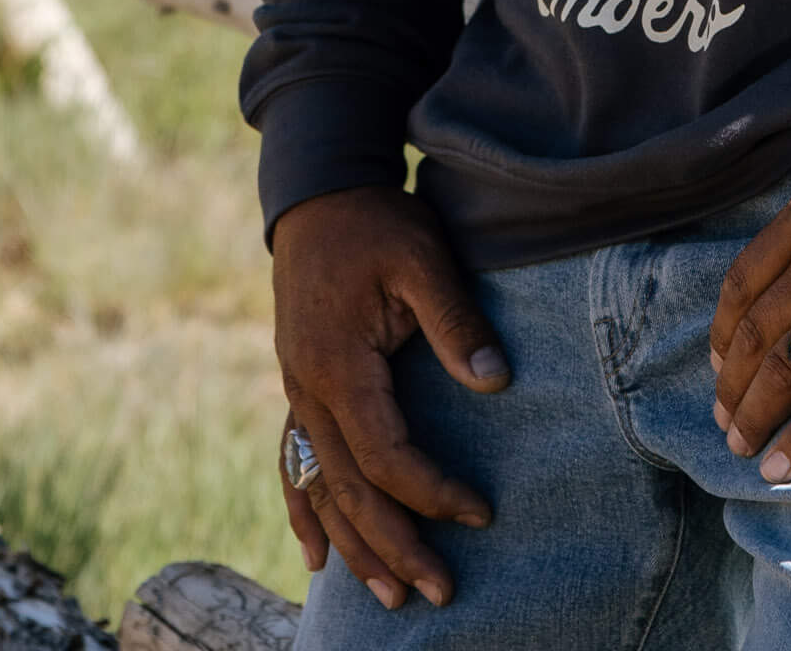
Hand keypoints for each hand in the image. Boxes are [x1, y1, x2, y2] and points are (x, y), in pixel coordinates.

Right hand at [272, 186, 509, 608]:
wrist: (321, 194)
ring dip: (354, 545)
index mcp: (340, 367)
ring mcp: (297, 393)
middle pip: (349, 491)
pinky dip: (306, 514)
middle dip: (394, 546)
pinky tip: (319, 556)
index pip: (387, 455)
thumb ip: (456, 323)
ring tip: (389, 596)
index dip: (432, 492)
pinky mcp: (298, 386)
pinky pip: (295, 466)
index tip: (480, 513)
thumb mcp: (424, 258)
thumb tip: (496, 386)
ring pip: (320, 489)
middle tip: (439, 591)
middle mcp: (308, 392)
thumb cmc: (378, 223)